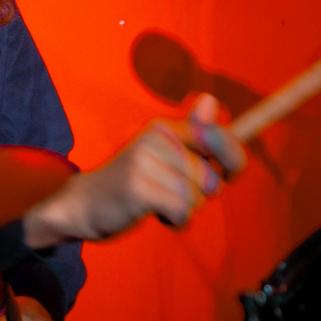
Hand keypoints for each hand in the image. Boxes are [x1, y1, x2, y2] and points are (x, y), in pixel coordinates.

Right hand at [23, 94, 245, 246]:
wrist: (85, 203)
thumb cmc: (133, 181)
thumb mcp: (164, 155)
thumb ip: (192, 134)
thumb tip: (211, 100)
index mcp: (165, 128)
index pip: (217, 136)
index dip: (234, 158)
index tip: (231, 173)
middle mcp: (155, 139)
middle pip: (210, 177)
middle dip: (200, 195)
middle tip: (173, 193)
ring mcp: (144, 161)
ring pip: (196, 197)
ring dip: (186, 210)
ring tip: (160, 204)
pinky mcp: (137, 187)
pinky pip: (182, 210)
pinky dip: (176, 221)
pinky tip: (157, 214)